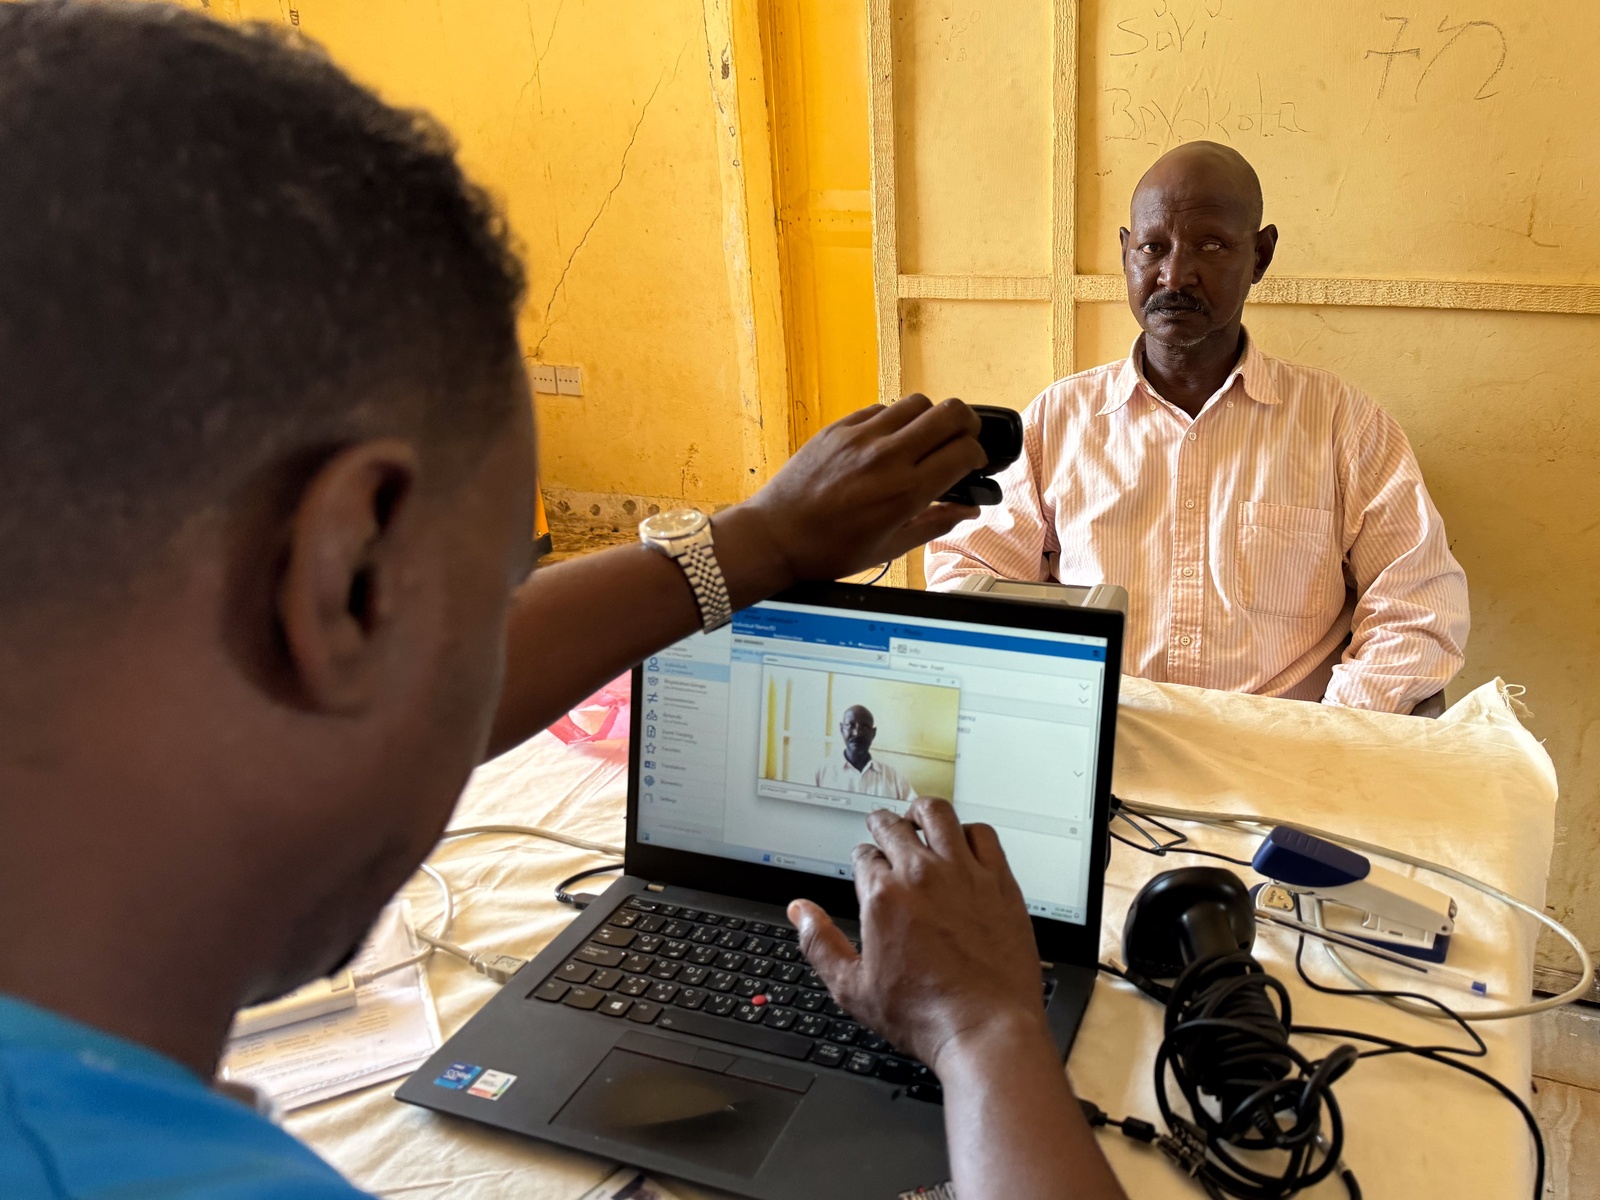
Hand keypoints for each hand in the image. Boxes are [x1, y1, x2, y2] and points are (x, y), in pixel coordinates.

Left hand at [723, 395, 984, 589]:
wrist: (776, 535)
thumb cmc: (830, 549)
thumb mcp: (890, 547)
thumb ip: (935, 524)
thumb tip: (969, 510)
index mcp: (905, 492)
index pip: (963, 452)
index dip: (977, 455)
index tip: (973, 464)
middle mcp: (887, 457)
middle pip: (950, 413)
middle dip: (966, 425)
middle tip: (961, 440)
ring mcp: (861, 437)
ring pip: (917, 403)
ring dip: (930, 418)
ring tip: (923, 439)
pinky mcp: (839, 428)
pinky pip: (881, 408)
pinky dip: (894, 420)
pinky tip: (888, 440)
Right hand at [789, 797, 1047, 1073]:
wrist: (986, 1029)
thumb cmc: (926, 1014)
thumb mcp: (854, 990)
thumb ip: (819, 944)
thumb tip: (799, 912)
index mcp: (884, 897)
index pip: (864, 855)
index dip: (862, 858)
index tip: (866, 864)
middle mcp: (922, 875)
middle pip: (894, 826)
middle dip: (882, 824)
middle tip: (882, 826)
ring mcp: (964, 874)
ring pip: (938, 814)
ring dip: (922, 812)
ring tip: (918, 816)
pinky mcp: (998, 881)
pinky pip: (982, 834)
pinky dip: (969, 830)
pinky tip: (964, 840)